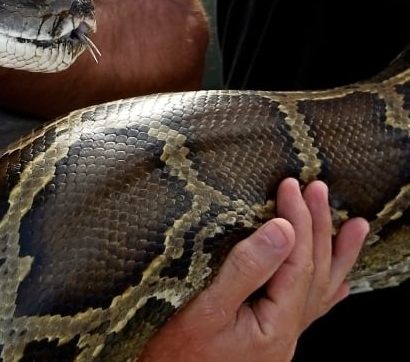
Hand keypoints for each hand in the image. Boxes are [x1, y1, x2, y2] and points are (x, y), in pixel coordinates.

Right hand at [140, 178, 368, 361]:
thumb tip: (282, 230)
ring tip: (357, 226)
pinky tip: (340, 283)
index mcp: (274, 327)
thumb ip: (246, 270)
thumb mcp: (205, 308)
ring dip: (335, 255)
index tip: (290, 187)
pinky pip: (308, 310)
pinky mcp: (267, 338)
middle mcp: (285, 335)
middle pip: (314, 274)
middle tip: (318, 188)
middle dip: (318, 227)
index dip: (298, 221)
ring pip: (319, 291)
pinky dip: (326, 290)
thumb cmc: (174, 352)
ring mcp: (280, 339)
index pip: (297, 264)